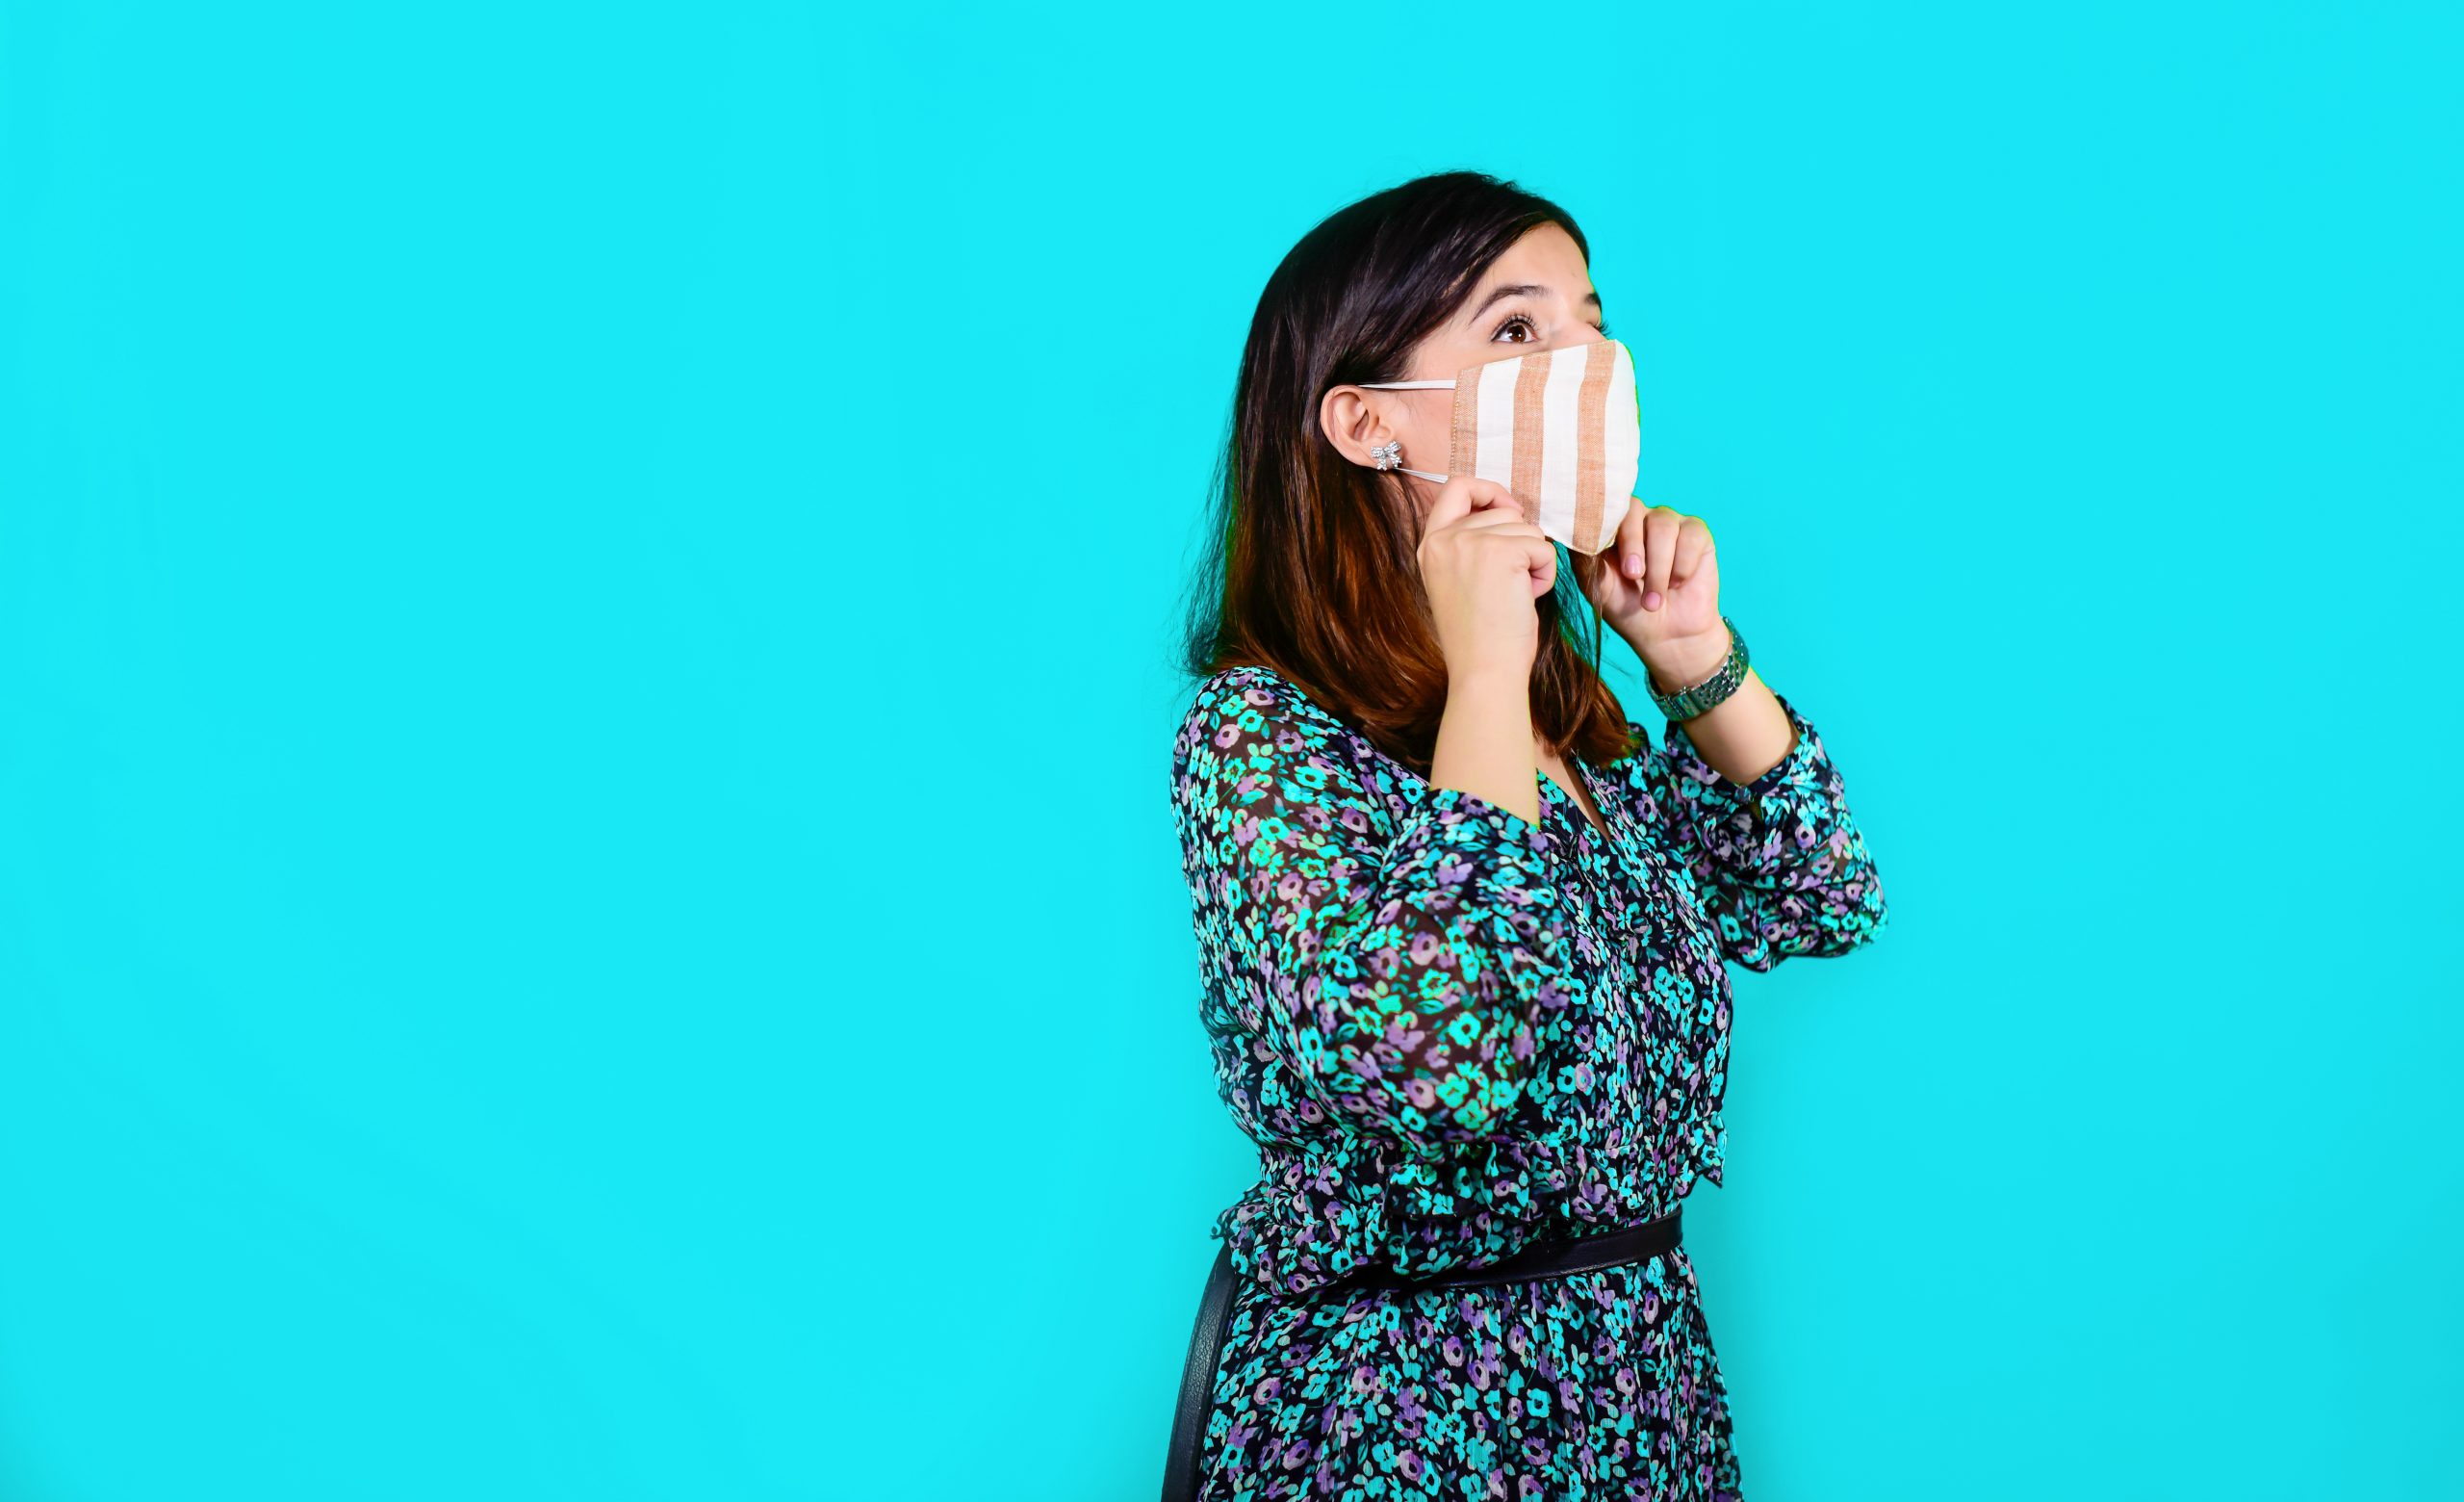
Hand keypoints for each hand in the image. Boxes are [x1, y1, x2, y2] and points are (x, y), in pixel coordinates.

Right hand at [1417, 477, 1556, 682]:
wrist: (1483, 671)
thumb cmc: (1480, 637)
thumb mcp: (1459, 580)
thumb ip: (1471, 544)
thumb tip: (1511, 511)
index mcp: (1429, 545)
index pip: (1457, 487)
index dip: (1489, 491)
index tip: (1508, 513)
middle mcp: (1444, 539)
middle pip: (1504, 511)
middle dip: (1521, 543)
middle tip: (1511, 582)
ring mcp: (1470, 542)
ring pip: (1528, 529)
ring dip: (1534, 561)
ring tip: (1515, 595)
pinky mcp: (1501, 552)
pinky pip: (1543, 548)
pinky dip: (1545, 574)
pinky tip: (1526, 598)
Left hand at [1572, 500, 1728, 685]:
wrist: (1668, 636)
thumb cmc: (1629, 610)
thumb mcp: (1599, 589)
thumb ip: (1586, 561)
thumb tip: (1571, 534)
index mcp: (1611, 528)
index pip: (1604, 509)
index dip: (1605, 527)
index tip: (1605, 555)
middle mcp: (1639, 518)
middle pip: (1633, 511)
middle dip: (1633, 546)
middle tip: (1634, 576)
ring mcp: (1669, 523)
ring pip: (1663, 526)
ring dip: (1658, 566)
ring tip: (1653, 599)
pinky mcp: (1696, 534)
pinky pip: (1691, 537)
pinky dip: (1683, 565)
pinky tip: (1678, 583)